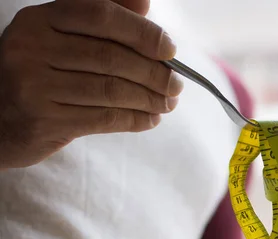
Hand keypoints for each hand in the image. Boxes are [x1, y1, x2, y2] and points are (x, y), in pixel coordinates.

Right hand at [0, 0, 183, 169]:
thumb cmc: (41, 73)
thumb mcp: (60, 38)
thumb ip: (100, 19)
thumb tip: (144, 3)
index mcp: (41, 19)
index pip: (102, 16)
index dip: (143, 32)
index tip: (170, 50)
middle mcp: (32, 48)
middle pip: (112, 58)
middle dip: (154, 74)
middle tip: (177, 85)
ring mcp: (34, 86)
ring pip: (111, 90)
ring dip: (150, 99)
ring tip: (168, 103)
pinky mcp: (43, 120)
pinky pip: (104, 118)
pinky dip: (135, 120)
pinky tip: (151, 119)